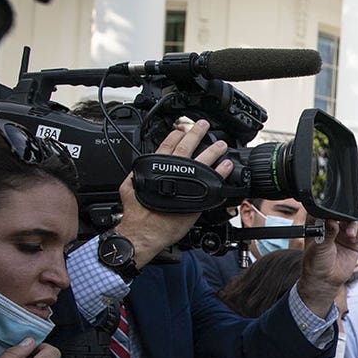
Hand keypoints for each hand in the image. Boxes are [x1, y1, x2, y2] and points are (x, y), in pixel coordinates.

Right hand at [116, 120, 232, 263]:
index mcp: (156, 167)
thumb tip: (141, 167)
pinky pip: (214, 181)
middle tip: (205, 126)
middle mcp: (174, 172)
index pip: (167, 144)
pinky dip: (222, 172)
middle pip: (187, 147)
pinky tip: (227, 166)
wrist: (145, 232)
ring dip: (213, 150)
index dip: (176, 134)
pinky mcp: (198, 197)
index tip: (183, 128)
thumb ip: (138, 174)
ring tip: (222, 144)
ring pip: (203, 161)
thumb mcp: (130, 186)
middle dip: (197, 133)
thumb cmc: (137, 213)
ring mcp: (188, 184)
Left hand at [297, 218, 357, 317]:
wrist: (326, 280)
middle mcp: (331, 225)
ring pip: (353, 220)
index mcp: (317, 223)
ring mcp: (343, 232)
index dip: (330, 208)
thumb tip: (332, 222)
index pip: (324, 208)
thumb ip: (326, 233)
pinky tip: (355, 240)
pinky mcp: (354, 240)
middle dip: (346, 216)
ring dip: (354, 225)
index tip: (334, 216)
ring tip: (351, 235)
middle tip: (344, 224)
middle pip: (342, 212)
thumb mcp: (318, 248)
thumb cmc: (316, 264)